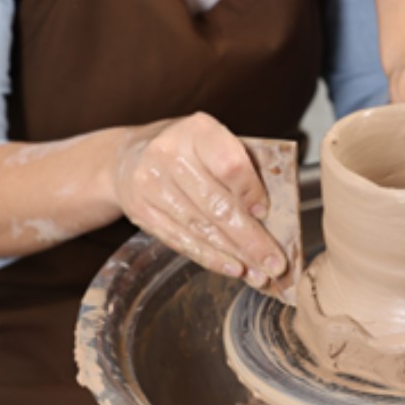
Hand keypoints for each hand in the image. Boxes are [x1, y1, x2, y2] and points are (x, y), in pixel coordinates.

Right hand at [113, 112, 288, 289]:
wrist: (128, 155)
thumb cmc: (188, 149)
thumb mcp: (215, 141)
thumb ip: (243, 166)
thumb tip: (272, 214)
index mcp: (198, 130)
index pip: (230, 165)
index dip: (251, 192)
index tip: (267, 213)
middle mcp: (170, 154)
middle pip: (217, 204)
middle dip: (251, 239)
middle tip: (276, 263)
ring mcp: (151, 184)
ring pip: (201, 228)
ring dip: (235, 255)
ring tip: (260, 273)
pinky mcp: (142, 212)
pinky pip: (181, 240)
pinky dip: (211, 258)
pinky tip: (233, 269)